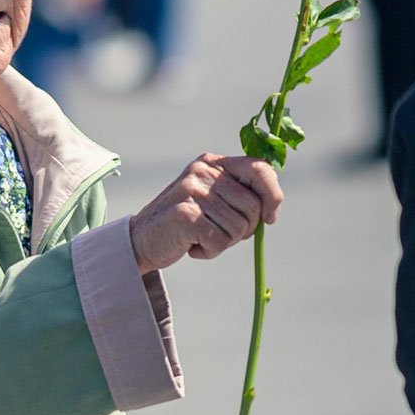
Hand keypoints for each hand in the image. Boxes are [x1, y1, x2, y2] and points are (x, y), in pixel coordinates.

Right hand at [130, 153, 282, 272]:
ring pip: (239, 228)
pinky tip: (193, 246)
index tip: (269, 218)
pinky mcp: (185, 215)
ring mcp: (192, 191)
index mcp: (213, 162)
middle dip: (245, 229)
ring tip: (202, 237)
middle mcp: (202, 171)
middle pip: (253, 206)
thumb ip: (239, 194)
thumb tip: (272, 208)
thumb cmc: (186, 222)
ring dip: (225, 242)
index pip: (260, 169)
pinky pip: (220, 241)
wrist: (141, 239)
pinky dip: (211, 251)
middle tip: (220, 232)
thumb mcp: (213, 198)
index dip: (273, 196)